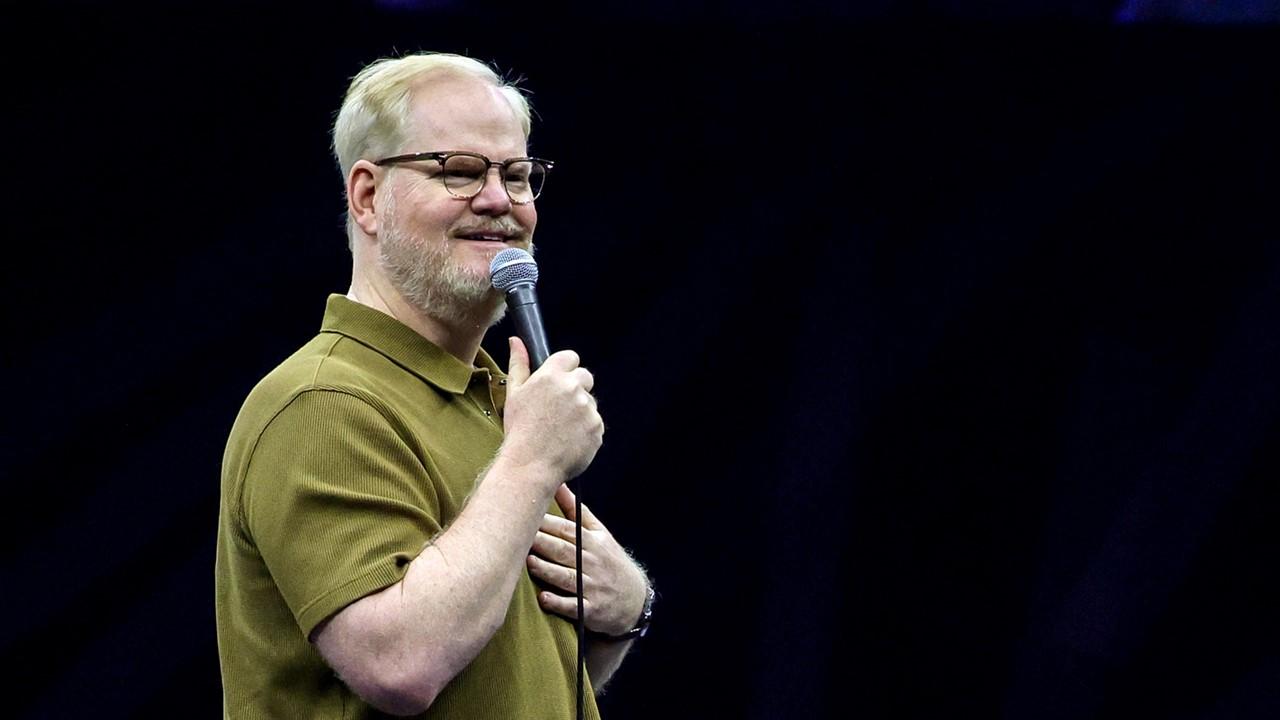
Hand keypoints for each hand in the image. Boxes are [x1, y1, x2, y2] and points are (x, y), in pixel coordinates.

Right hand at [501, 337, 603, 483]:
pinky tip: (568, 440)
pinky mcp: (597, 428)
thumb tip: (516, 341)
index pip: (571, 357)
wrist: (531, 465)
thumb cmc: (520, 431)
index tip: (559, 382)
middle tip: (559, 409)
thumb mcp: (514, 394)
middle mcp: (572, 388)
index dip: (565, 369)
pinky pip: (595, 424)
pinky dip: (586, 431)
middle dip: (576, 389)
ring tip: (560, 429)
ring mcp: (588, 408)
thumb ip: (519, 364)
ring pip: (589, 403)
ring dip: (580, 412)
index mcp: (551, 376)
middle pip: (585, 377)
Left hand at [527, 484, 648, 635]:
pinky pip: (573, 606)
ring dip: (547, 570)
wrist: (634, 599)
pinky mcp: (591, 609)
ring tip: (528, 562)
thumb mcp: (600, 534)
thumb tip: (559, 484)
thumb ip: (577, 512)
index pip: (567, 530)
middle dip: (542, 543)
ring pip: (565, 577)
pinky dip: (559, 603)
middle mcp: (592, 563)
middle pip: (563, 551)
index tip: (526, 516)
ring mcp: (592, 587)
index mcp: (593, 542)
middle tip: (518, 536)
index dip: (546, 523)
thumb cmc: (610, 561)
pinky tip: (543, 598)